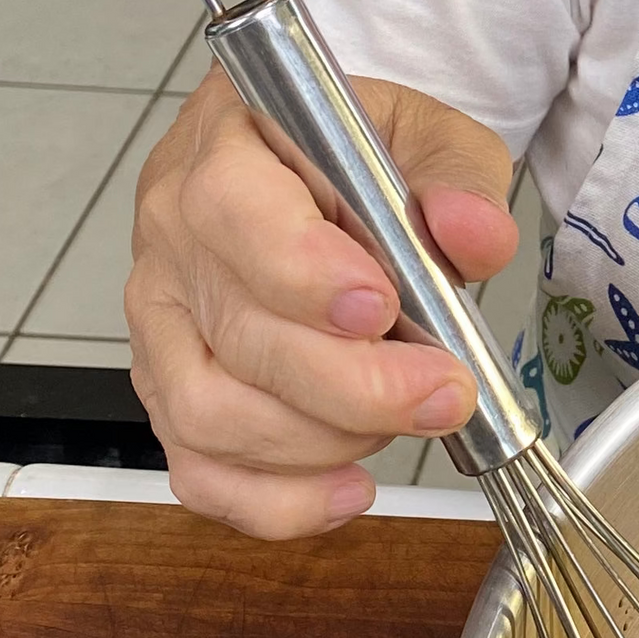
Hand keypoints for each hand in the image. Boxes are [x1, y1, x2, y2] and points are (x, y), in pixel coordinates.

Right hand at [126, 70, 518, 538]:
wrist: (317, 177)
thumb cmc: (358, 158)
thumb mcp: (427, 133)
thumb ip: (457, 178)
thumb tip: (472, 233)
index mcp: (225, 155)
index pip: (233, 216)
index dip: (304, 275)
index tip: (381, 307)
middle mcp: (175, 244)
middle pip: (239, 339)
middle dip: (355, 388)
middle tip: (443, 393)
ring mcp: (165, 329)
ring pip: (212, 418)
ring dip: (323, 443)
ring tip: (401, 422)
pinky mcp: (174, 397)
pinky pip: (203, 475)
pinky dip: (279, 503)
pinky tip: (350, 488)